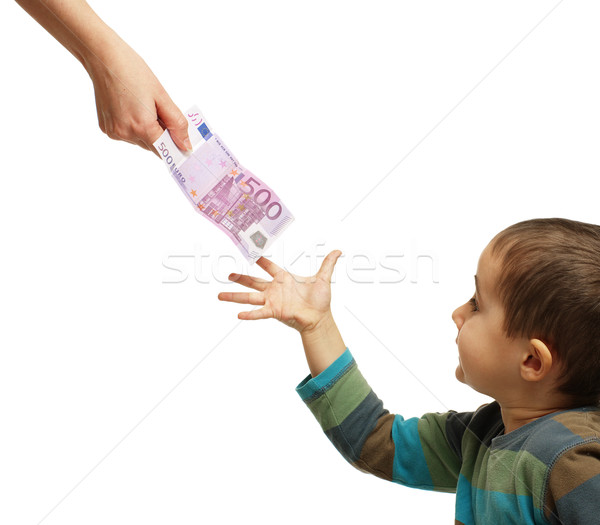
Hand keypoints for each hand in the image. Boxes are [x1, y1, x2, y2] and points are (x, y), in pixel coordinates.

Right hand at [86, 41, 190, 153]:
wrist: (104, 58)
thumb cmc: (133, 71)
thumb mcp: (162, 96)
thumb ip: (176, 124)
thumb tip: (186, 145)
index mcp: (141, 126)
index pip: (164, 149)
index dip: (174, 144)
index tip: (179, 138)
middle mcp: (125, 133)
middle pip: (153, 146)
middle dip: (160, 133)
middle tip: (157, 109)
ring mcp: (113, 132)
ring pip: (140, 141)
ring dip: (146, 130)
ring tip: (141, 105)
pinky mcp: (106, 128)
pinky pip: (127, 134)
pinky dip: (133, 126)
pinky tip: (129, 107)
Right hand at [218, 250, 341, 332]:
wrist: (320, 318)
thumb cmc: (319, 299)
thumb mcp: (323, 279)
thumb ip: (328, 264)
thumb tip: (338, 250)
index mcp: (284, 278)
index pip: (269, 266)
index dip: (260, 259)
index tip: (250, 251)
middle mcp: (275, 289)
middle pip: (253, 281)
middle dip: (240, 278)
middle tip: (227, 274)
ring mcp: (272, 301)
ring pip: (250, 297)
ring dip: (235, 297)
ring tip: (220, 296)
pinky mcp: (274, 312)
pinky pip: (260, 313)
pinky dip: (250, 314)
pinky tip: (239, 315)